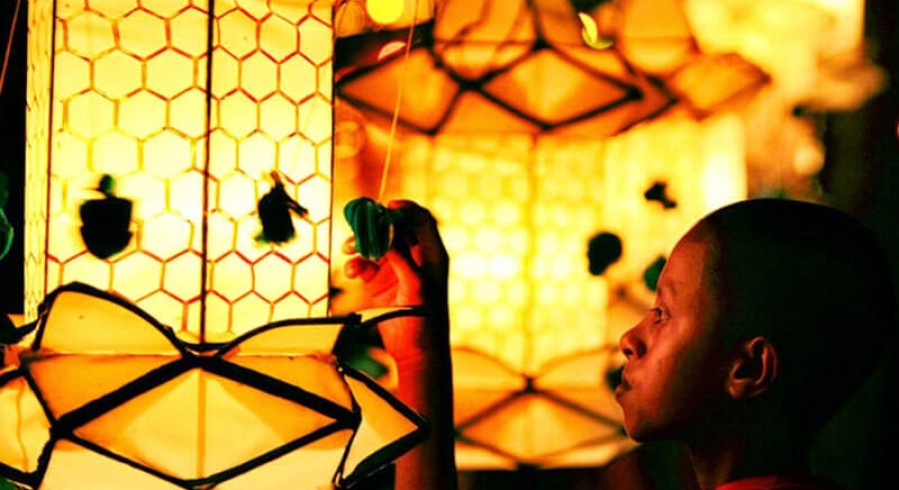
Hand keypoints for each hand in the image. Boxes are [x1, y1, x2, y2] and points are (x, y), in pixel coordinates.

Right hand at [343, 200, 448, 362]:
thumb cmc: (425, 319)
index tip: (386, 206)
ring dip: (360, 245)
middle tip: (359, 228)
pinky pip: (364, 264)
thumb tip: (386, 233)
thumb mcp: (416, 285)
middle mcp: (413, 257)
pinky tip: (352, 272)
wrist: (414, 350)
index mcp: (431, 253)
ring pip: (374, 244)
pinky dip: (356, 264)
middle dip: (374, 226)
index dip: (404, 209)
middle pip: (392, 228)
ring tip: (349, 251)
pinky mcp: (379, 281)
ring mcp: (395, 268)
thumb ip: (401, 257)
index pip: (420, 219)